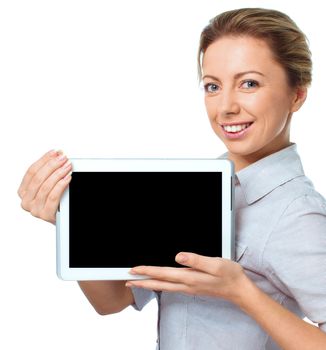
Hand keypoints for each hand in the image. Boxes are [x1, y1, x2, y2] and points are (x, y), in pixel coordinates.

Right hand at [18, 149, 71, 223]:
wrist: (62, 219)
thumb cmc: (54, 201)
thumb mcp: (47, 185)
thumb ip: (48, 172)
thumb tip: (57, 155)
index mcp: (23, 191)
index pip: (32, 171)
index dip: (44, 160)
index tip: (55, 152)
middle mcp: (26, 201)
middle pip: (38, 178)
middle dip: (52, 165)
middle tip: (63, 158)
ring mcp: (35, 209)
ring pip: (46, 186)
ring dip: (58, 174)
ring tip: (68, 167)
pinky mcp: (45, 215)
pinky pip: (53, 196)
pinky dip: (61, 185)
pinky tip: (67, 178)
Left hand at [126, 252, 250, 304]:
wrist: (238, 290)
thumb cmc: (229, 275)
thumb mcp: (215, 264)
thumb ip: (196, 260)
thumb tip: (178, 256)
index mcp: (190, 278)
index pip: (163, 274)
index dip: (147, 271)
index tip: (134, 270)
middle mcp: (187, 285)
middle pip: (159, 284)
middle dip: (142, 282)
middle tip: (127, 280)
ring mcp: (189, 288)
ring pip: (164, 287)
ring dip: (149, 284)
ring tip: (138, 282)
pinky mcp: (192, 288)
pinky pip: (171, 287)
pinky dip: (160, 285)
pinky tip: (159, 282)